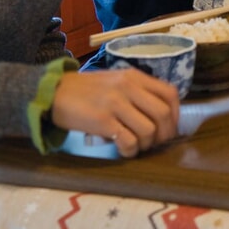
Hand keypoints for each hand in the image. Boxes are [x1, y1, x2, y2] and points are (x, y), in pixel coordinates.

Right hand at [50, 69, 179, 157]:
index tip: (168, 127)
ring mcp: (115, 103)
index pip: (170, 94)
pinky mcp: (102, 120)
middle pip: (164, 114)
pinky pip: (128, 141)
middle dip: (165, 134)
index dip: (176, 114)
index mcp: (134, 77)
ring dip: (146, 144)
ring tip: (136, 147)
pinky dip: (131, 151)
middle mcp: (128, 87)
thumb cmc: (86, 90)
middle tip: (155, 143)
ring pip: (148, 130)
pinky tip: (124, 151)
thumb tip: (160, 115)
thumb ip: (137, 92)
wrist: (52, 91)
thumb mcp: (116, 81)